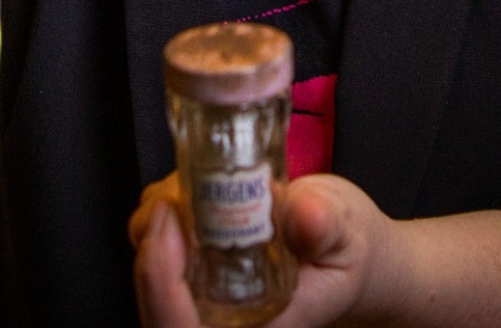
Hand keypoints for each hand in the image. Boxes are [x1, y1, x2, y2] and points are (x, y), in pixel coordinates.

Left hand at [130, 171, 399, 327]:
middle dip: (151, 245)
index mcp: (260, 326)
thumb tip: (305, 214)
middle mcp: (225, 320)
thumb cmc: (348, 252)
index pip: (184, 326)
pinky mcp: (194, 277)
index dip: (161, 280)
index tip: (169, 219)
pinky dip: (159, 220)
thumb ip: (328, 226)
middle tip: (169, 196)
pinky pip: (156, 255)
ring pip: (150, 275)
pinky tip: (182, 193)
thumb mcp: (350, 233)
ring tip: (181, 187)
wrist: (349, 256)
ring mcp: (205, 303)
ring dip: (152, 228)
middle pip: (157, 305)